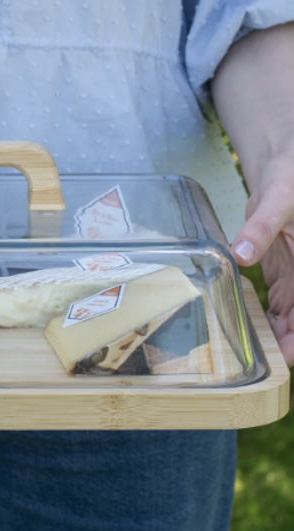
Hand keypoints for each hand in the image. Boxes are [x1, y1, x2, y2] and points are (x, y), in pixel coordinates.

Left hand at [231, 151, 293, 364]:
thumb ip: (261, 226)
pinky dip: (267, 325)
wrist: (285, 170)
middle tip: (260, 361)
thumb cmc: (291, 178)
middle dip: (288, 344)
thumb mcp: (278, 198)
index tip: (286, 355)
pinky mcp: (286, 279)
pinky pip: (280, 311)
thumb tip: (242, 253)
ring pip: (292, 321)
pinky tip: (248, 333)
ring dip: (277, 339)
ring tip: (250, 353)